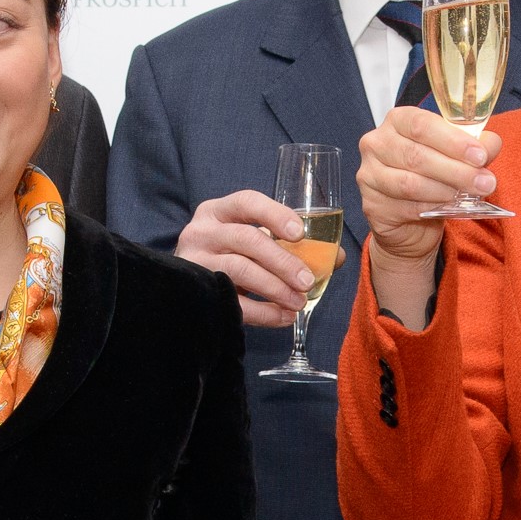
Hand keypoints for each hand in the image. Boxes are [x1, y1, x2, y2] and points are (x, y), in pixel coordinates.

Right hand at [177, 187, 313, 328]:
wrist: (185, 286)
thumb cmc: (228, 258)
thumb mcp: (253, 243)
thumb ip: (291, 246)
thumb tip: (335, 257)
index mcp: (219, 211)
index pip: (247, 202)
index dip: (275, 215)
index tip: (300, 234)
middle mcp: (202, 231)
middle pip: (247, 239)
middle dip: (283, 261)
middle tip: (307, 281)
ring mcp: (194, 260)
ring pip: (240, 270)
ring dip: (275, 288)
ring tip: (298, 302)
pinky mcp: (196, 291)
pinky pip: (233, 302)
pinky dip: (263, 312)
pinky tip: (283, 317)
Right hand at [353, 102, 493, 329]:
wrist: (410, 221)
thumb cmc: (433, 177)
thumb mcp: (457, 156)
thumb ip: (475, 146)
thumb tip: (490, 144)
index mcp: (398, 121)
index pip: (422, 124)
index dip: (453, 140)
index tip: (480, 155)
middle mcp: (377, 143)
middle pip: (417, 155)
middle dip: (456, 170)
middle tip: (485, 182)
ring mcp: (369, 174)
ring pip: (411, 183)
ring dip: (445, 190)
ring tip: (470, 195)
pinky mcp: (371, 204)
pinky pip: (405, 207)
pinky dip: (431, 208)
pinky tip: (448, 208)